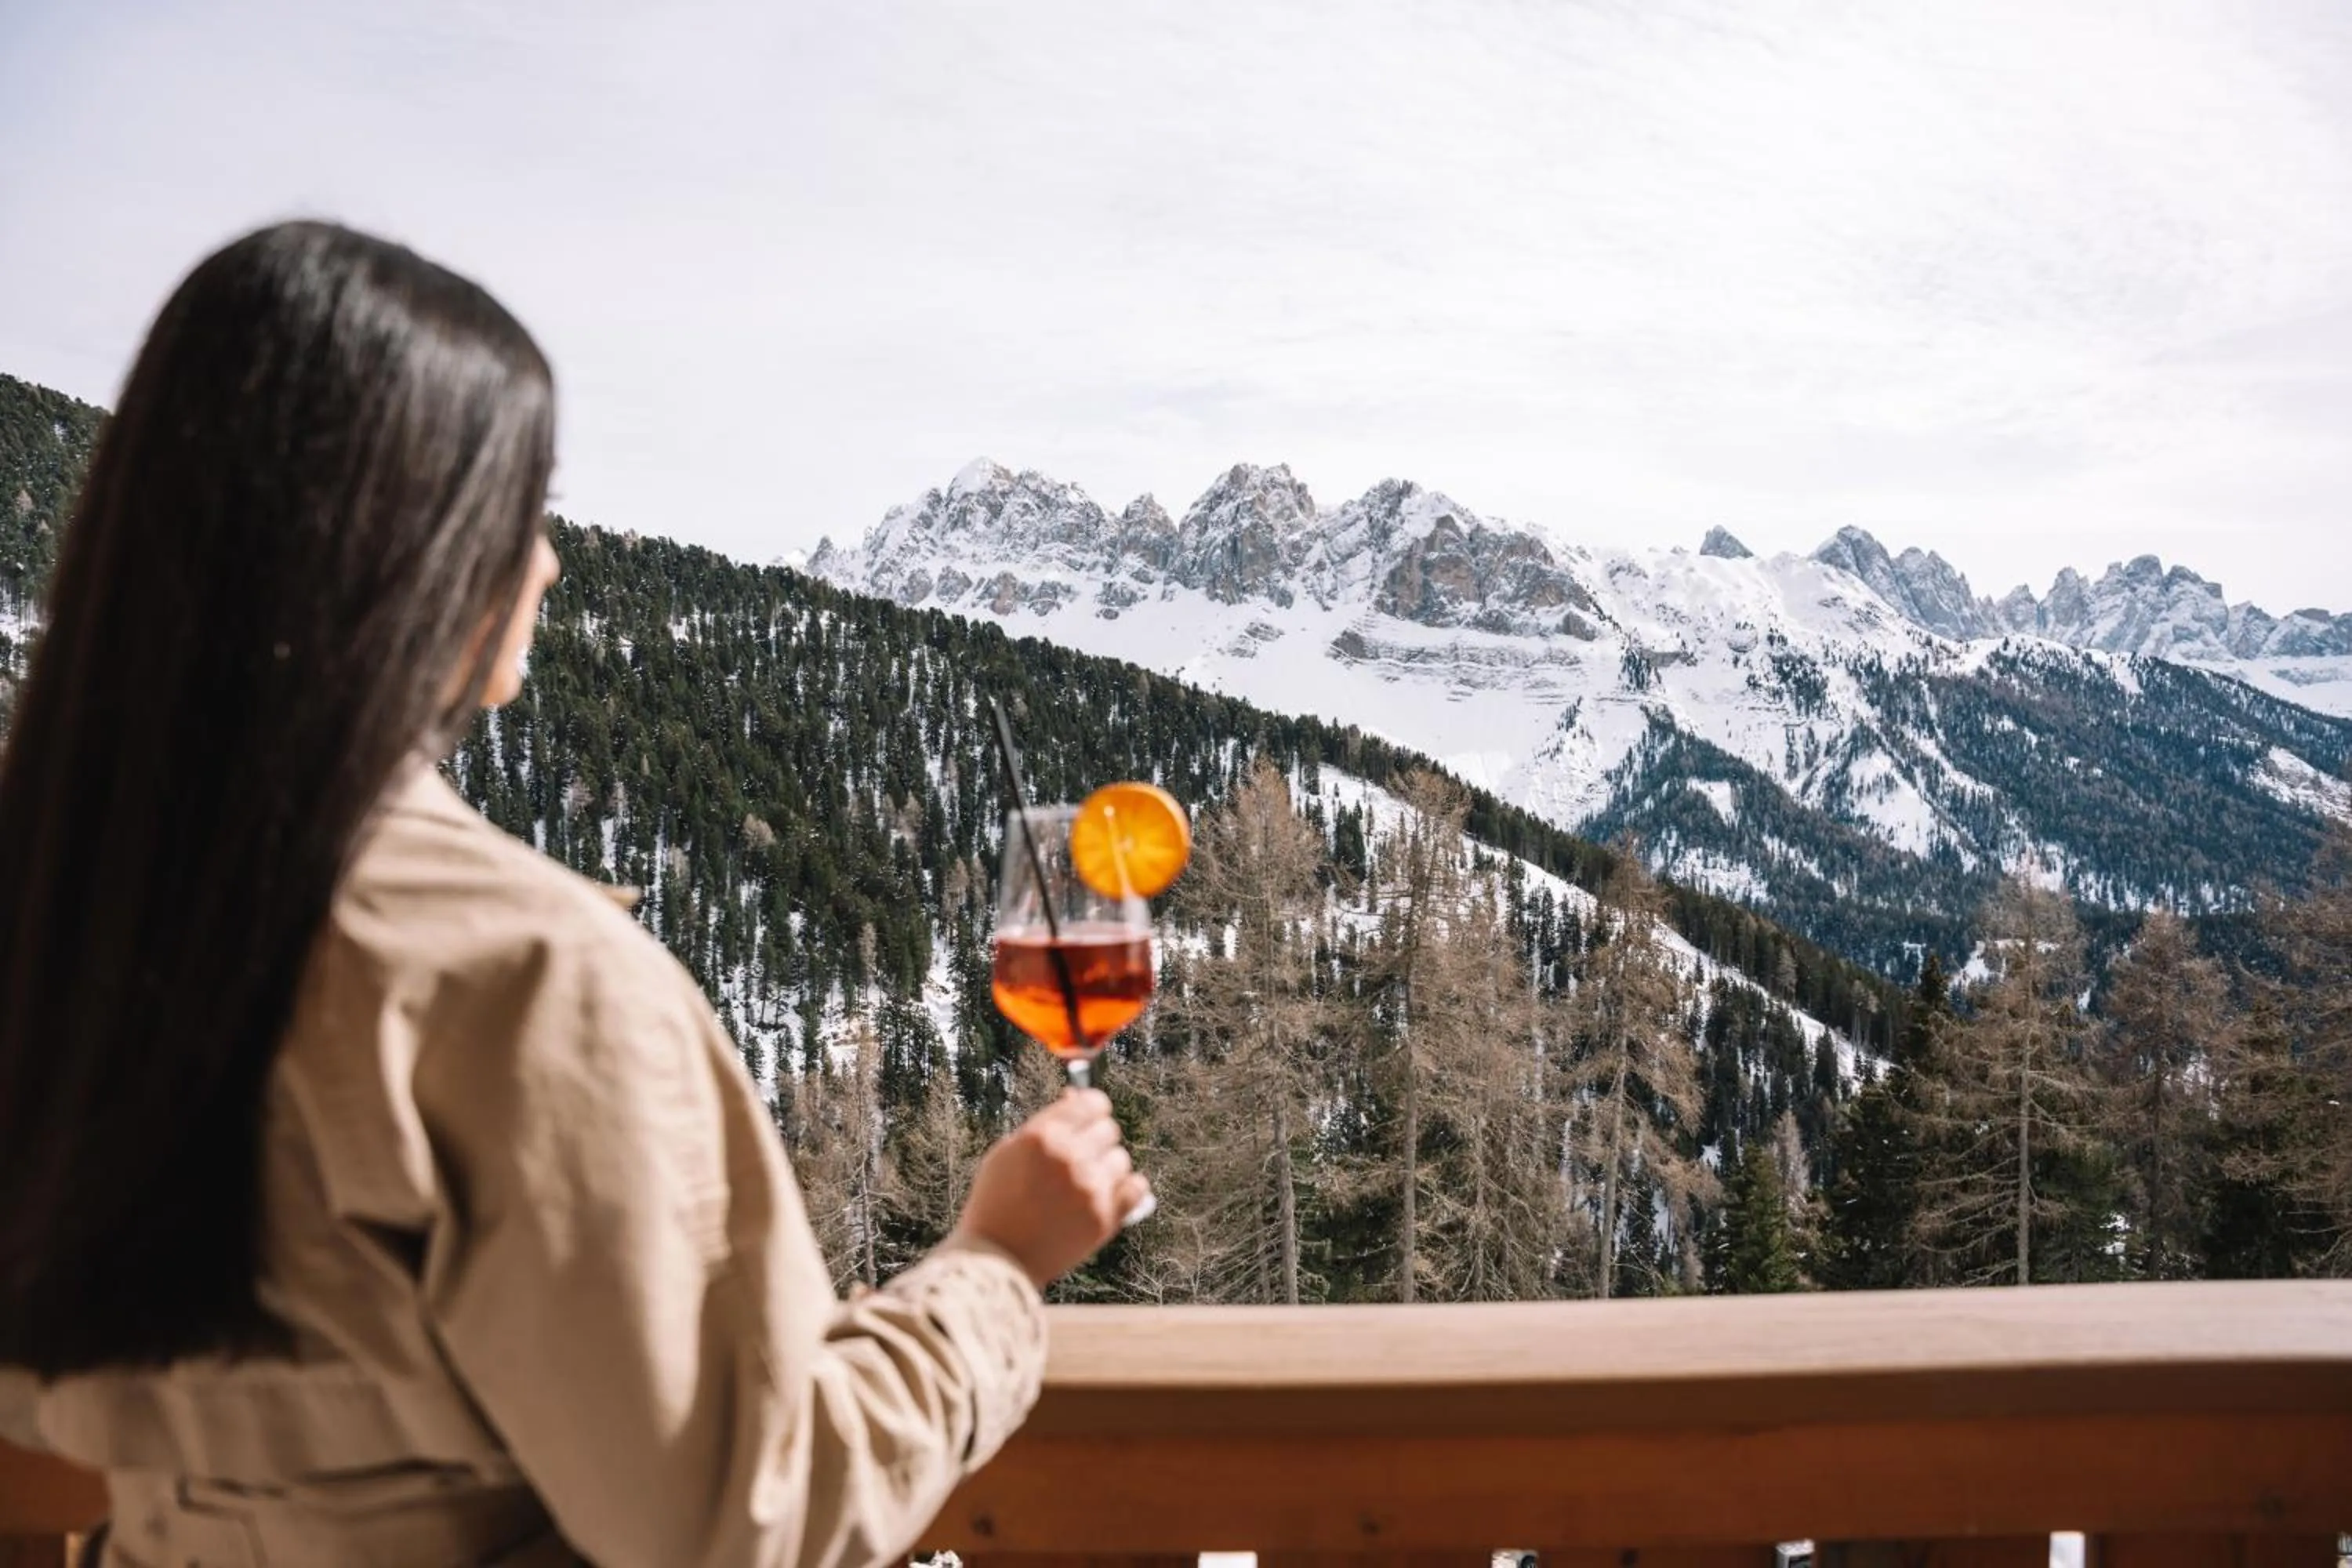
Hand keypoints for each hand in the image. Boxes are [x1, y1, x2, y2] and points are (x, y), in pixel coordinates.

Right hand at [951, 1088, 1150, 1288]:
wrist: (996, 1259)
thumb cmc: (997, 1203)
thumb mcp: (1007, 1154)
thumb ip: (1043, 1124)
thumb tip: (1075, 1094)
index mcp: (1041, 1135)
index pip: (1091, 1103)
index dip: (1092, 1110)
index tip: (1089, 1119)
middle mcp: (1068, 1157)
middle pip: (1109, 1129)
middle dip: (1097, 1140)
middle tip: (1081, 1158)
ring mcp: (1088, 1187)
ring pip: (1122, 1158)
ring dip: (1108, 1168)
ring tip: (1085, 1184)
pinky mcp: (1103, 1217)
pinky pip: (1136, 1187)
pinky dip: (1127, 1189)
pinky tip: (1108, 1194)